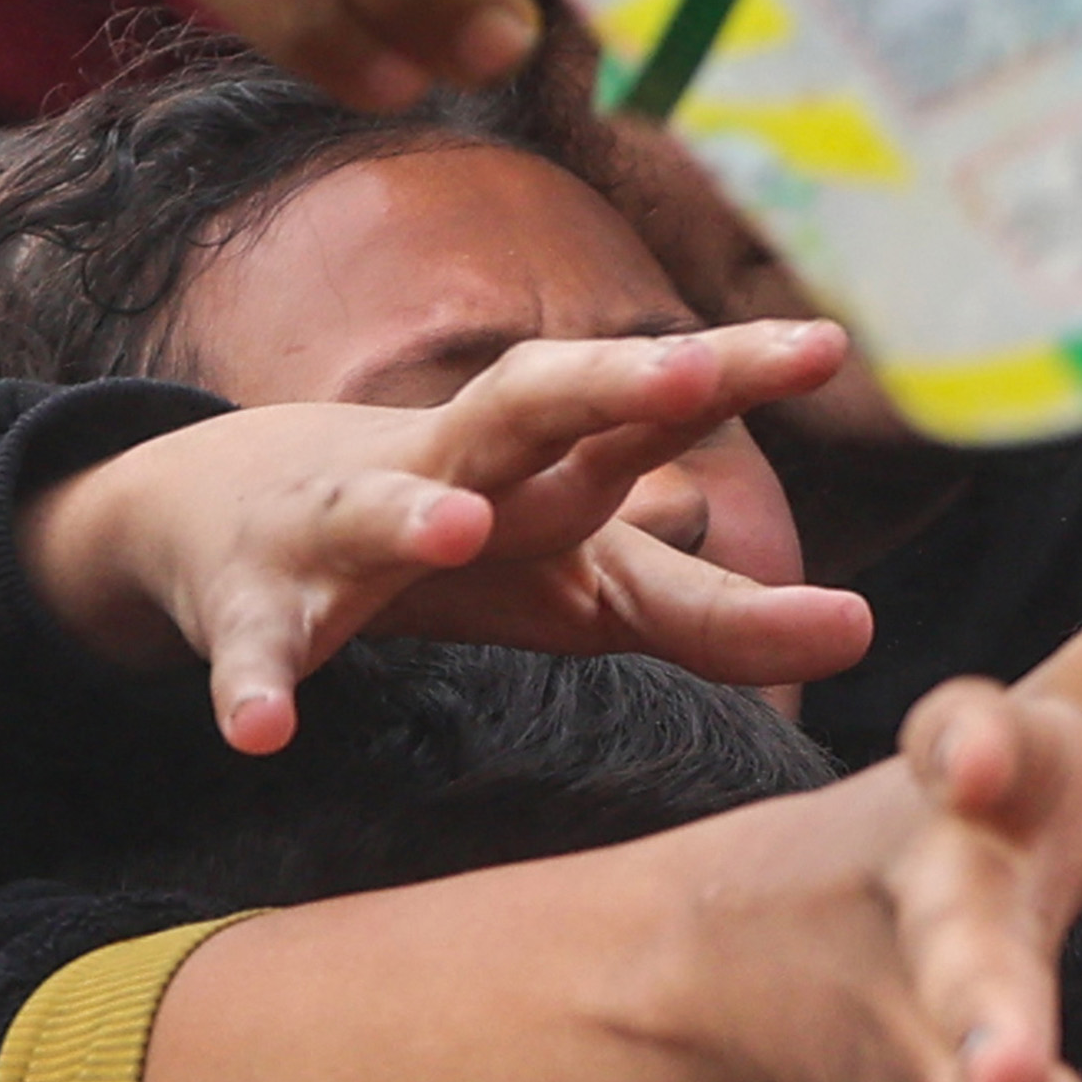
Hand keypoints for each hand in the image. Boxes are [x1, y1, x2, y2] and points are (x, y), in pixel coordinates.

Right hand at [16, 332, 877, 749]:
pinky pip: (254, 648)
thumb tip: (856, 623)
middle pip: (527, 410)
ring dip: (417, 514)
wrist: (224, 512)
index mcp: (538, 468)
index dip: (730, 376)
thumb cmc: (445, 538)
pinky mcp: (252, 605)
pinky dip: (253, 686)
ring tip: (466, 529)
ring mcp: (339, 531)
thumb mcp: (579, 574)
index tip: (827, 346)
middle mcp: (448, 472)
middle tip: (689, 373)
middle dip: (607, 389)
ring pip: (375, 508)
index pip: (644, 410)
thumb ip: (708, 606)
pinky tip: (262, 734)